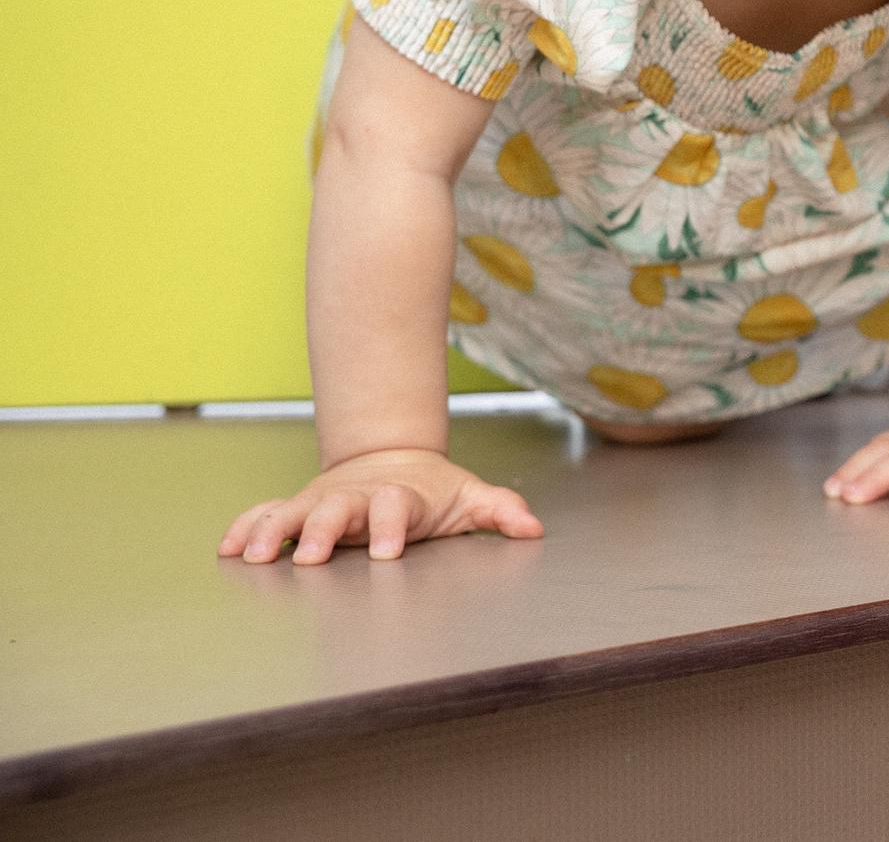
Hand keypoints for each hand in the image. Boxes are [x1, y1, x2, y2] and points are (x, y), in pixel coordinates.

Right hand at [219, 448, 542, 564]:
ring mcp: (324, 501)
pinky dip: (245, 527)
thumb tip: (533, 528)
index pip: (396, 508)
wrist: (393, 458)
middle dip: (322, 531)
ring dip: (273, 531)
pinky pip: (266, 514)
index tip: (385, 554)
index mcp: (399, 497)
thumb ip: (499, 511)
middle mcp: (357, 499)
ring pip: (293, 511)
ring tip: (254, 556)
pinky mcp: (299, 507)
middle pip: (336, 509)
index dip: (391, 528)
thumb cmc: (432, 490)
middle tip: (309, 557)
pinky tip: (228, 548)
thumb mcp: (469, 498)